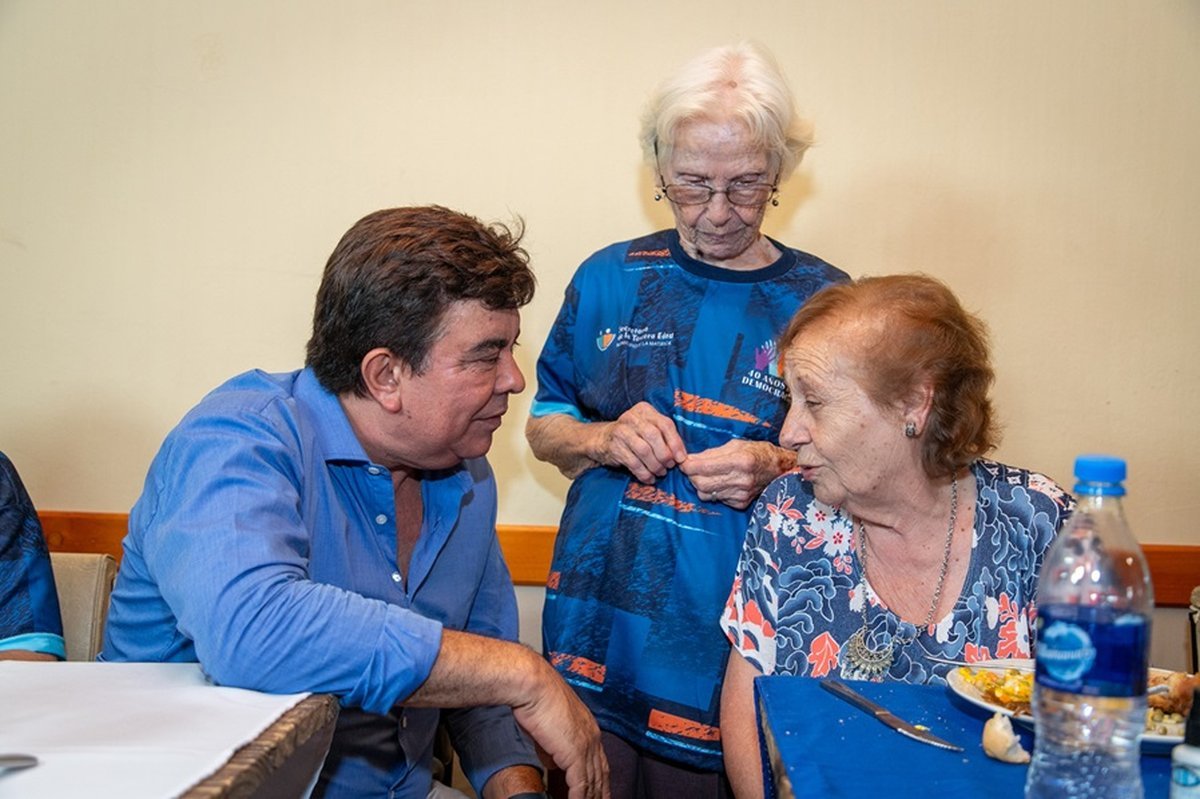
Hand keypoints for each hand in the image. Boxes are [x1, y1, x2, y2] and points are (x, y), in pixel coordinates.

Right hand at [511, 659, 608, 798]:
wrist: (534, 686)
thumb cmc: (536, 699)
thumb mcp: (547, 726)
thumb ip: (552, 746)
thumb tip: (552, 762)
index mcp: (588, 728)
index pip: (600, 761)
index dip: (600, 780)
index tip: (599, 793)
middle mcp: (592, 737)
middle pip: (601, 774)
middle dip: (601, 793)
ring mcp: (586, 746)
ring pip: (594, 782)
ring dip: (592, 798)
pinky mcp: (575, 754)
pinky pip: (581, 785)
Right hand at [592, 402, 685, 483]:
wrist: (602, 439)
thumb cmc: (633, 435)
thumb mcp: (647, 428)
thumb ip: (664, 436)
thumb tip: (681, 456)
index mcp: (645, 410)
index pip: (665, 424)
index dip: (675, 442)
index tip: (681, 458)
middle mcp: (631, 417)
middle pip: (654, 436)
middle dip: (664, 454)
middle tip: (669, 466)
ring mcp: (621, 431)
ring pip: (644, 450)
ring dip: (655, 465)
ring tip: (660, 473)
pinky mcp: (614, 447)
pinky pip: (633, 463)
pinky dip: (644, 473)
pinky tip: (649, 478)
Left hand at [679, 440, 793, 509]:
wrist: (779, 469)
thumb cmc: (757, 452)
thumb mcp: (735, 445)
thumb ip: (712, 453)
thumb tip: (690, 459)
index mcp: (740, 461)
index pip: (702, 468)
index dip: (687, 465)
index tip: (683, 462)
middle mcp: (741, 480)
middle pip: (701, 483)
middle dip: (691, 476)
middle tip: (691, 468)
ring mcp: (742, 494)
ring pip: (706, 494)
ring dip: (700, 484)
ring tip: (706, 475)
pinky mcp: (741, 504)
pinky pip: (717, 499)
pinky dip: (714, 492)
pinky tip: (721, 483)